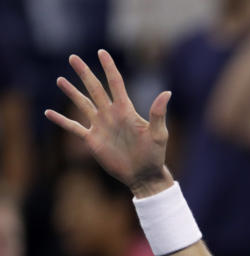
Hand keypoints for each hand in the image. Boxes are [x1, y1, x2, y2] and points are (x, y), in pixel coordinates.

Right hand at [44, 50, 173, 197]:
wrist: (144, 174)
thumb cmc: (155, 154)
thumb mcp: (159, 133)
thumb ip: (158, 113)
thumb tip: (167, 92)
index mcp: (126, 110)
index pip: (115, 83)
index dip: (108, 67)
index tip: (101, 52)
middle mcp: (111, 114)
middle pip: (94, 88)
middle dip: (84, 73)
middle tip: (73, 57)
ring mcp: (100, 126)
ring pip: (82, 104)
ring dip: (71, 92)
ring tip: (60, 79)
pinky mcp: (92, 140)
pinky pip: (73, 127)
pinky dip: (61, 120)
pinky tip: (49, 113)